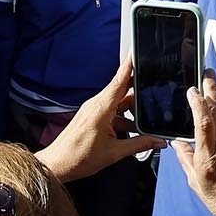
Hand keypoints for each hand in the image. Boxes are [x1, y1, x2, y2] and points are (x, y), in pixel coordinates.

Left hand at [36, 57, 167, 182]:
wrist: (57, 165)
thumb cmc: (77, 158)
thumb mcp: (114, 153)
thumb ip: (139, 145)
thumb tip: (158, 140)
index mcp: (101, 109)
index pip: (120, 80)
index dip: (130, 64)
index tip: (137, 50)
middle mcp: (97, 104)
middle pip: (123, 88)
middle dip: (139, 86)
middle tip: (155, 84)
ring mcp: (93, 109)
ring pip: (119, 100)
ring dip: (132, 106)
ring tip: (146, 115)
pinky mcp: (92, 115)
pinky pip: (112, 108)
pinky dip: (123, 114)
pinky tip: (132, 126)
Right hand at [172, 69, 215, 215]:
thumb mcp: (196, 184)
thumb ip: (186, 160)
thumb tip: (178, 144)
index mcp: (208, 158)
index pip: (203, 123)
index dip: (198, 103)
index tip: (192, 89)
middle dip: (212, 89)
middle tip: (208, 71)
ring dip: (214, 103)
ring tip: (207, 88)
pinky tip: (212, 122)